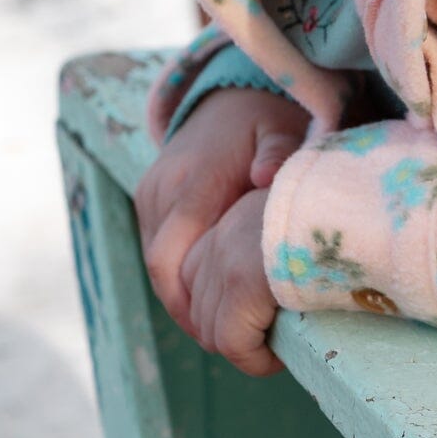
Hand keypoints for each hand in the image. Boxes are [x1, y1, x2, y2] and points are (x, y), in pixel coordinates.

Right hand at [136, 87, 306, 341]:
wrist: (233, 94)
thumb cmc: (270, 120)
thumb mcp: (285, 129)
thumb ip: (278, 153)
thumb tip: (264, 177)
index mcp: (194, 178)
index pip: (173, 256)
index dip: (191, 302)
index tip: (224, 334)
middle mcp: (162, 187)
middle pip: (160, 268)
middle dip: (188, 310)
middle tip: (226, 343)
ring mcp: (151, 192)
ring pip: (157, 263)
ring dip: (184, 297)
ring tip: (224, 328)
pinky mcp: (150, 198)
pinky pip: (159, 249)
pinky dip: (181, 277)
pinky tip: (214, 297)